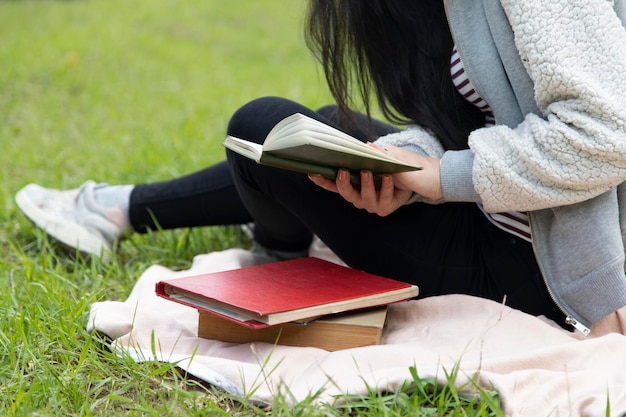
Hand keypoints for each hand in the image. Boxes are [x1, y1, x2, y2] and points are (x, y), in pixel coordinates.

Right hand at [308, 145, 442, 215]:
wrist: (411, 181)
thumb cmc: (389, 168)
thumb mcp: (379, 158)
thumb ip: (369, 155)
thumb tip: (364, 146)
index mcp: (351, 185)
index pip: (333, 184)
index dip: (322, 180)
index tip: (313, 172)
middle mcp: (357, 197)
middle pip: (345, 193)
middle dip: (343, 183)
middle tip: (342, 171)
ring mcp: (370, 204)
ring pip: (364, 198)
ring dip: (365, 185)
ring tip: (367, 171)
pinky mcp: (384, 208)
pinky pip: (383, 198)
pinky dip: (385, 187)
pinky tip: (387, 176)